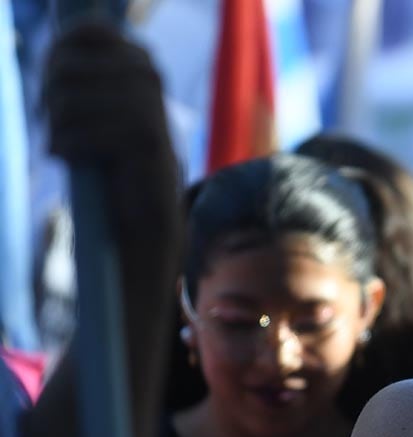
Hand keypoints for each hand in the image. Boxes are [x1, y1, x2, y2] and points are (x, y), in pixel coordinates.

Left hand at [42, 22, 180, 248]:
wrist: (145, 210)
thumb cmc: (111, 155)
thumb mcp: (98, 104)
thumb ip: (81, 68)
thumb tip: (59, 43)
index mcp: (139, 58)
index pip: (79, 34)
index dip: (53, 61)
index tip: (53, 93)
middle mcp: (148, 74)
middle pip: (64, 70)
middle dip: (47, 102)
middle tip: (51, 128)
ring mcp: (149, 104)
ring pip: (67, 103)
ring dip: (54, 131)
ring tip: (60, 147)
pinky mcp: (143, 138)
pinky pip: (78, 134)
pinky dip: (64, 151)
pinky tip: (71, 160)